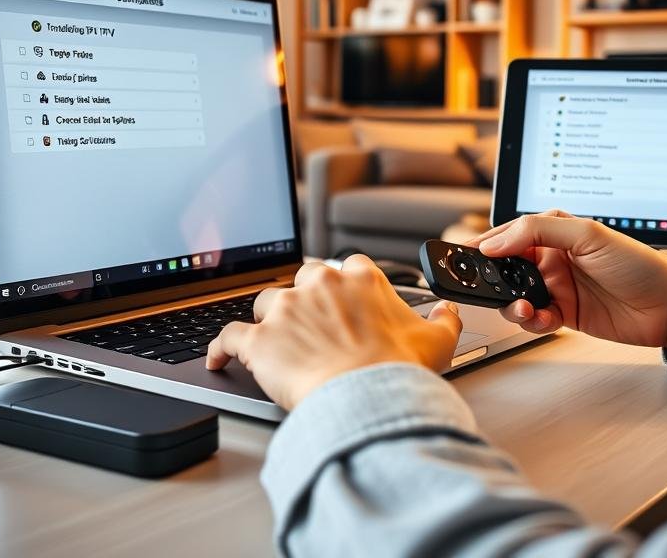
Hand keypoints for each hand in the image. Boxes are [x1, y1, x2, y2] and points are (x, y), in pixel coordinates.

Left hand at [206, 255, 461, 409]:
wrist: (366, 400)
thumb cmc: (399, 371)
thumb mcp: (438, 342)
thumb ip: (445, 319)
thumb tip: (449, 310)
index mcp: (359, 278)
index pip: (346, 266)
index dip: (343, 286)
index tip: (344, 301)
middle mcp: (318, 284)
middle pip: (301, 280)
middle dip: (304, 299)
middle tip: (311, 324)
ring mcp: (284, 310)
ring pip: (266, 304)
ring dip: (269, 321)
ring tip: (274, 344)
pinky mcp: (257, 340)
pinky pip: (227, 337)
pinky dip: (221, 348)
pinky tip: (218, 358)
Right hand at [469, 211, 666, 348]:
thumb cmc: (638, 263)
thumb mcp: (587, 234)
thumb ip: (538, 230)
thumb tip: (498, 239)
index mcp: (555, 233)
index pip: (510, 235)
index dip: (487, 244)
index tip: (466, 255)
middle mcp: (553, 259)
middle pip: (507, 268)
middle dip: (493, 279)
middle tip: (484, 288)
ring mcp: (558, 288)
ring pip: (517, 296)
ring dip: (512, 303)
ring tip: (522, 307)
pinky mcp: (565, 314)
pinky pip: (535, 318)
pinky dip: (532, 321)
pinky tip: (541, 319)